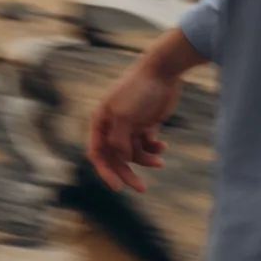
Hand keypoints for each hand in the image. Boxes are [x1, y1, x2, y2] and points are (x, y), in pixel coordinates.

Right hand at [86, 56, 183, 193]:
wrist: (161, 72)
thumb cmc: (138, 90)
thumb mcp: (124, 116)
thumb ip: (119, 140)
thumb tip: (122, 159)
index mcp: (101, 121)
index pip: (97, 153)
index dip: (105, 171)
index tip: (117, 187)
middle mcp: (113, 125)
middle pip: (117, 157)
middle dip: (128, 173)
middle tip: (141, 188)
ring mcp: (130, 125)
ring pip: (134, 153)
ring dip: (146, 160)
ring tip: (159, 160)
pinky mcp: (146, 124)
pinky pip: (147, 145)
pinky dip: (154, 149)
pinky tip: (163, 146)